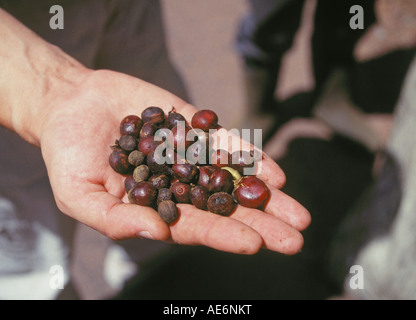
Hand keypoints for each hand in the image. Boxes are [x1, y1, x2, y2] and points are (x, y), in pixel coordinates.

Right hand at [40, 69, 310, 254]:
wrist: (70, 105)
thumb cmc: (69, 156)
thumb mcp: (79, 195)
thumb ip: (115, 219)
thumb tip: (157, 233)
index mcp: (157, 207)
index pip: (196, 227)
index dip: (223, 235)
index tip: (254, 244)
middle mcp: (180, 185)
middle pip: (225, 207)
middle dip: (260, 223)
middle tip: (295, 239)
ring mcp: (190, 156)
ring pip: (234, 177)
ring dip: (265, 194)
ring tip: (297, 212)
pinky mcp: (192, 127)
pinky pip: (224, 142)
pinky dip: (247, 155)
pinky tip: (273, 171)